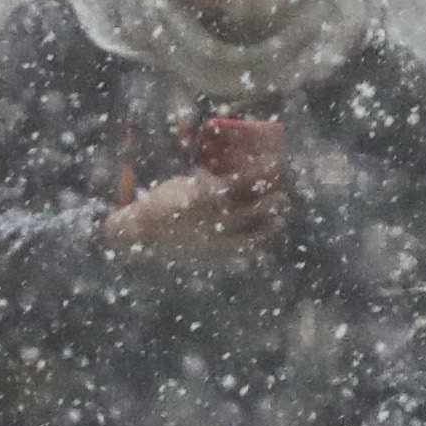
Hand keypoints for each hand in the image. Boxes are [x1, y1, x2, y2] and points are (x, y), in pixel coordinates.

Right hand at [100, 172, 268, 265]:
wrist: (141, 234)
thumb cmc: (162, 202)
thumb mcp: (184, 184)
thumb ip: (209, 183)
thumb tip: (236, 176)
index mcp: (202, 198)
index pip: (238, 183)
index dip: (259, 174)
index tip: (276, 165)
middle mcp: (209, 221)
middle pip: (250, 213)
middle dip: (270, 205)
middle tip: (283, 197)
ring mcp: (211, 243)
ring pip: (249, 238)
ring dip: (267, 228)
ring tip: (278, 221)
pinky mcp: (210, 260)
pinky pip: (238, 256)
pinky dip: (252, 250)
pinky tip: (261, 245)